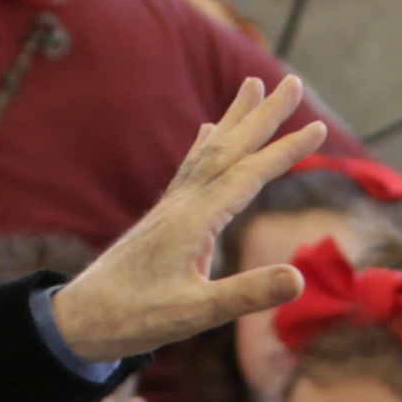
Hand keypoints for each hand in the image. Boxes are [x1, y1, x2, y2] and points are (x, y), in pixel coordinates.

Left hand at [46, 76, 330, 363]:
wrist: (80, 319)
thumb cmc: (135, 319)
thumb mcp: (196, 313)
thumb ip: (247, 294)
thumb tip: (298, 279)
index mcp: (194, 220)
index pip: (249, 175)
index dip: (286, 151)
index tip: (321, 127)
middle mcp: (182, 203)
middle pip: (230, 148)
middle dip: (264, 115)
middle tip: (294, 82)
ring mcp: (170, 207)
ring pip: (209, 150)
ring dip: (236, 118)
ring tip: (252, 85)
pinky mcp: (163, 217)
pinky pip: (190, 167)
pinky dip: (206, 143)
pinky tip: (209, 130)